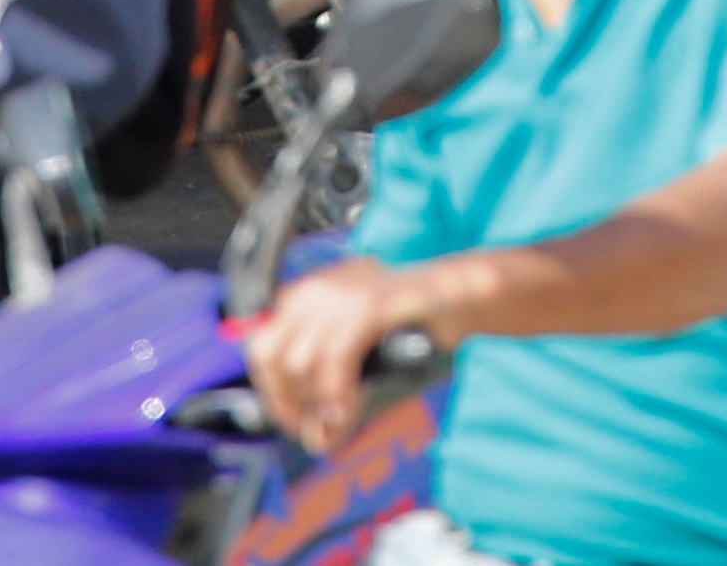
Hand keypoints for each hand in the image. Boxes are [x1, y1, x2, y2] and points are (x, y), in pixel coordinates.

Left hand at [245, 253, 452, 454]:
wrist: (465, 296)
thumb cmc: (417, 330)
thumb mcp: (366, 368)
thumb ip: (336, 397)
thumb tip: (315, 438)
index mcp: (310, 295)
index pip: (261, 345)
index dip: (272, 392)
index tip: (295, 421)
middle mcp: (319, 289)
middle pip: (272, 355)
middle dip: (290, 400)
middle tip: (321, 421)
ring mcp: (344, 293)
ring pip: (301, 361)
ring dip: (319, 402)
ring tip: (344, 414)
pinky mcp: (371, 304)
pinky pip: (336, 360)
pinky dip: (339, 393)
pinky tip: (352, 407)